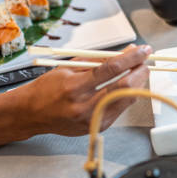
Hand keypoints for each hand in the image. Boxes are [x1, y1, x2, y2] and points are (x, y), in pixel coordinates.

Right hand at [18, 45, 151, 135]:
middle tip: (145, 60)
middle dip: (140, 71)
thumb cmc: (48, 88)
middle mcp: (84, 106)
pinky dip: (127, 94)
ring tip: (139, 70)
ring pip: (127, 99)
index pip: (111, 69)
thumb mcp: (70, 67)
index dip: (131, 58)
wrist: (31, 114)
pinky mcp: (98, 127)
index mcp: (74, 87)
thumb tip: (126, 52)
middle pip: (124, 87)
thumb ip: (100, 60)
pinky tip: (127, 85)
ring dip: (138, 82)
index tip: (143, 50)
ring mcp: (92, 119)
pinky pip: (120, 108)